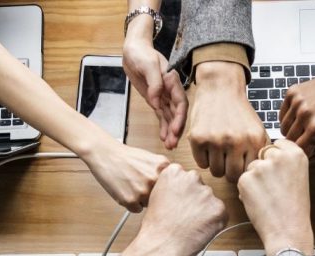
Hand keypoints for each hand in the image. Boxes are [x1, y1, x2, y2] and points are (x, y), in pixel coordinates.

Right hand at [82, 139, 168, 212]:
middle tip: (141, 185)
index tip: (160, 189)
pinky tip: (126, 191)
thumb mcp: (153, 159)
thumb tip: (176, 189)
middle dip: (153, 195)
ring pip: (149, 205)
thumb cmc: (127, 157)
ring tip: (132, 186)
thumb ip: (165, 174)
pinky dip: (131, 204)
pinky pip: (136, 210)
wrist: (106, 154)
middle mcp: (155, 179)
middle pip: (161, 198)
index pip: (172, 188)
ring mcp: (143, 191)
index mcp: (164, 168)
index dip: (164, 189)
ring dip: (142, 200)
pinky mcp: (130, 200)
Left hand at [123, 26, 186, 148]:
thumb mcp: (148, 65)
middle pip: (177, 113)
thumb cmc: (141, 53)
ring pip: (170, 117)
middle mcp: (170, 90)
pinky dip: (163, 127)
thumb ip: (155, 83)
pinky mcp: (155, 99)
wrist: (133, 50)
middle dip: (176, 128)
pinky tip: (164, 138)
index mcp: (172, 81)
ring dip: (170, 131)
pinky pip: (161, 115)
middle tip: (173, 143)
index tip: (175, 129)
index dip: (180, 117)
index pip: (180, 102)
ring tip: (170, 146)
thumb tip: (156, 101)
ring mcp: (163, 96)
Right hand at [130, 163, 227, 255]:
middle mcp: (192, 178)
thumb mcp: (156, 196)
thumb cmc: (156, 227)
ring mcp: (207, 193)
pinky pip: (220, 214)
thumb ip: (172, 187)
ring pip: (210, 201)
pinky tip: (198, 230)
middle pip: (200, 187)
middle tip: (185, 216)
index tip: (179, 203)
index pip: (186, 177)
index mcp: (174, 172)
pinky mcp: (218, 209)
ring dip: (205, 212)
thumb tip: (184, 190)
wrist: (160, 247)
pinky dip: (213, 223)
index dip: (183, 193)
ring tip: (190, 225)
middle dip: (196, 200)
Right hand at [187, 61, 267, 182]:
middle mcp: (236, 141)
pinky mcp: (198, 139)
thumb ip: (259, 152)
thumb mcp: (257, 130)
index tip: (241, 164)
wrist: (220, 89)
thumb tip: (258, 176)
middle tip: (228, 160)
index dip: (244, 170)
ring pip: (216, 172)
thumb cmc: (239, 112)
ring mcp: (215, 140)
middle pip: (232, 176)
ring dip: (217, 165)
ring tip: (219, 151)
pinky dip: (204, 158)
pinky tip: (209, 146)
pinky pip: (201, 164)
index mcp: (254, 140)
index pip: (249, 172)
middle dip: (230, 171)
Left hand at [237, 140, 313, 254]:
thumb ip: (285, 162)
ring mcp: (261, 167)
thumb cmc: (294, 209)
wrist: (288, 230)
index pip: (277, 145)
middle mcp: (279, 156)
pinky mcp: (246, 179)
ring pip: (251, 168)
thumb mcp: (298, 177)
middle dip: (264, 168)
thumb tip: (268, 155)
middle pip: (262, 154)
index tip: (279, 171)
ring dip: (254, 180)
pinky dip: (246, 191)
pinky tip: (260, 202)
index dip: (275, 159)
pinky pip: (242, 180)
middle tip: (273, 188)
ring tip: (268, 198)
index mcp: (296, 154)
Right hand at [279, 65, 314, 159]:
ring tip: (308, 125)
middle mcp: (304, 114)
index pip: (299, 151)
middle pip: (289, 140)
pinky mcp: (292, 92)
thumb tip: (306, 161)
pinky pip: (282, 114)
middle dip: (300, 141)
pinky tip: (303, 115)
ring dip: (293, 130)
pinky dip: (290, 118)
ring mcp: (297, 101)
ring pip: (283, 128)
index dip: (307, 151)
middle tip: (313, 135)